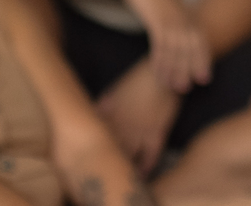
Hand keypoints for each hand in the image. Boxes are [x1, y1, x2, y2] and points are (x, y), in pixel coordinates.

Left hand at [96, 58, 181, 175]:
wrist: (160, 74)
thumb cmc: (136, 79)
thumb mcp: (113, 91)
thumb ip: (102, 107)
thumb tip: (91, 119)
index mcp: (109, 116)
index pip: (98, 138)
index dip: (93, 150)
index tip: (90, 158)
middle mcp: (123, 127)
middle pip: (111, 151)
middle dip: (107, 161)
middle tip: (105, 170)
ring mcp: (141, 131)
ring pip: (129, 157)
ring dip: (124, 167)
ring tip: (120, 176)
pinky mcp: (157, 133)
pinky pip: (151, 157)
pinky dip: (145, 168)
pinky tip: (141, 175)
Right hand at [120, 0, 211, 92]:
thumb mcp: (171, 8)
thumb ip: (178, 20)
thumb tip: (181, 36)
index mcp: (190, 16)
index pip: (201, 42)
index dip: (203, 61)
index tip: (205, 79)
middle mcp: (185, 19)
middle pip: (191, 49)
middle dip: (191, 69)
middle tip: (188, 88)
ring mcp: (172, 20)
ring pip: (177, 51)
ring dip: (175, 71)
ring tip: (173, 87)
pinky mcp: (157, 21)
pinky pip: (160, 46)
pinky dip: (160, 61)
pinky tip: (157, 73)